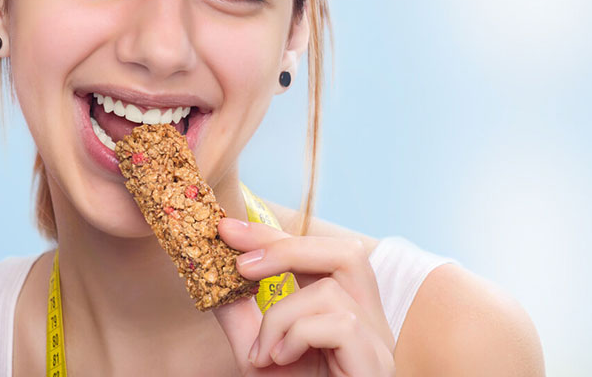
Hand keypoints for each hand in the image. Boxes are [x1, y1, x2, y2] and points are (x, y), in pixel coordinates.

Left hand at [212, 218, 395, 375]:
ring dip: (281, 315)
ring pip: (332, 290)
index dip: (273, 235)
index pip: (318, 255)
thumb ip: (243, 318)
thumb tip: (211, 277)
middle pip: (346, 252)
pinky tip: (281, 361)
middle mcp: (372, 321)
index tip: (226, 228)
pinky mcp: (378, 366)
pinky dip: (298, 335)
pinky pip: (341, 323)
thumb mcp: (260, 356)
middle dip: (287, 247)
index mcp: (347, 311)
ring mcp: (380, 344)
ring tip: (264, 353)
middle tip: (240, 263)